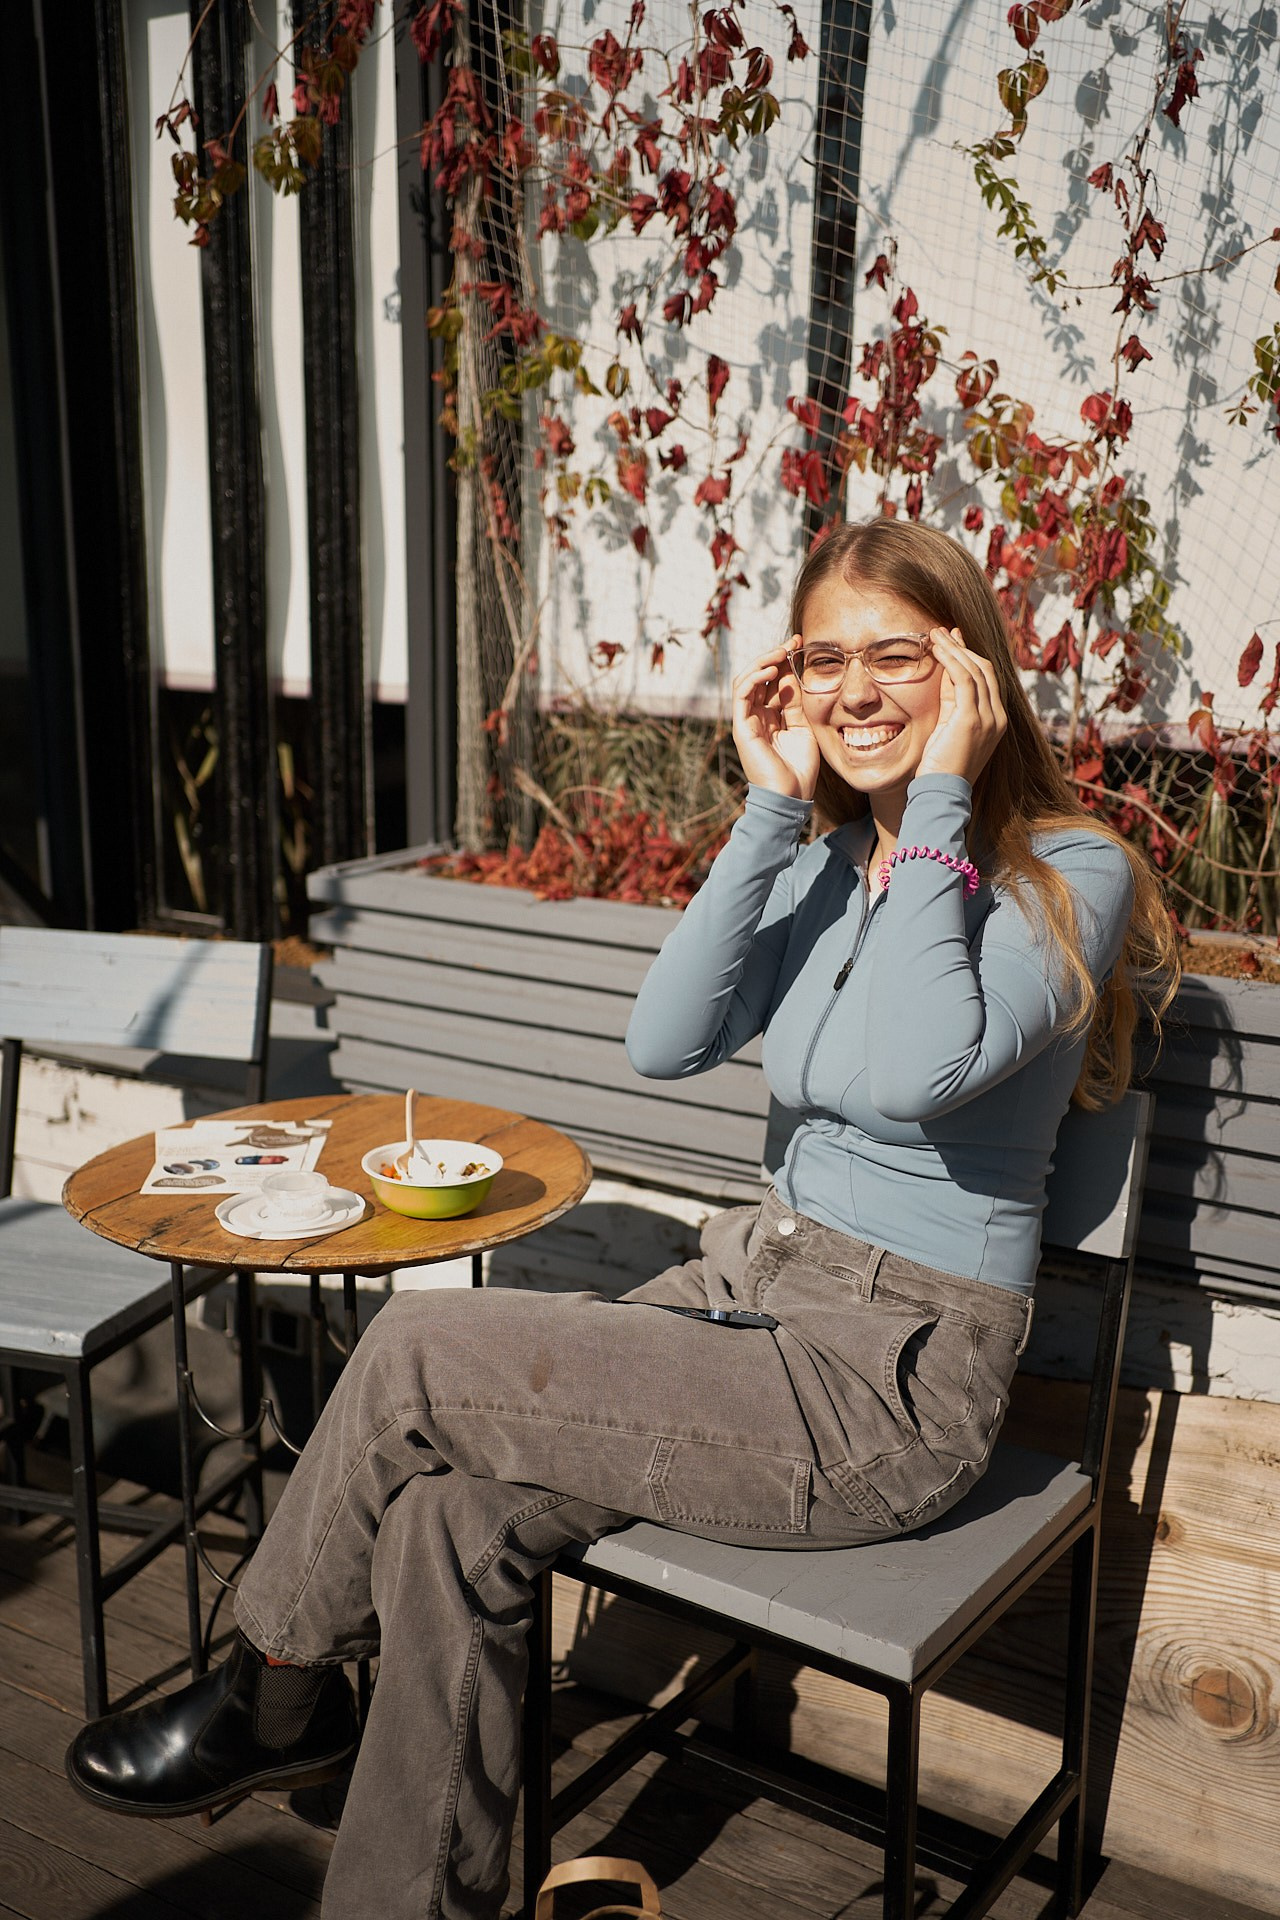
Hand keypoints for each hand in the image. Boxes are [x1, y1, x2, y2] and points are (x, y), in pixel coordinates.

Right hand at [731, 642, 820, 799]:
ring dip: (762, 662)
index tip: (800, 644)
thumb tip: (792, 674)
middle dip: (774, 655)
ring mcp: (747, 721)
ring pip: (746, 680)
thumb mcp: (804, 727)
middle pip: (759, 676)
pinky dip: (754, 679)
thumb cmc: (799, 768)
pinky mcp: (742, 728)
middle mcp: (757, 716)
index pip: (773, 680)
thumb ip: (796, 702)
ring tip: (780, 651)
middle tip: (791, 641)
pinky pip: (741, 695)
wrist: (791, 796)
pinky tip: (771, 670)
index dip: (784, 660)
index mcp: (771, 716)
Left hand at [915, 628, 1006, 785]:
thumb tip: (946, 674)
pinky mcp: (972, 719)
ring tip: (935, 634)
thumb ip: (951, 703)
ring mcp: (988, 719)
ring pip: (975, 670)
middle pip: (985, 670)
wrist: (941, 793)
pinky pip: (964, 679)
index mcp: (996, 721)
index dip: (970, 657)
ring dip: (954, 648)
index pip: (987, 680)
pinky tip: (936, 649)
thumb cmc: (940, 767)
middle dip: (963, 647)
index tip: (953, 641)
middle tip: (943, 631)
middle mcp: (998, 718)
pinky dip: (951, 659)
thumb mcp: (948, 729)